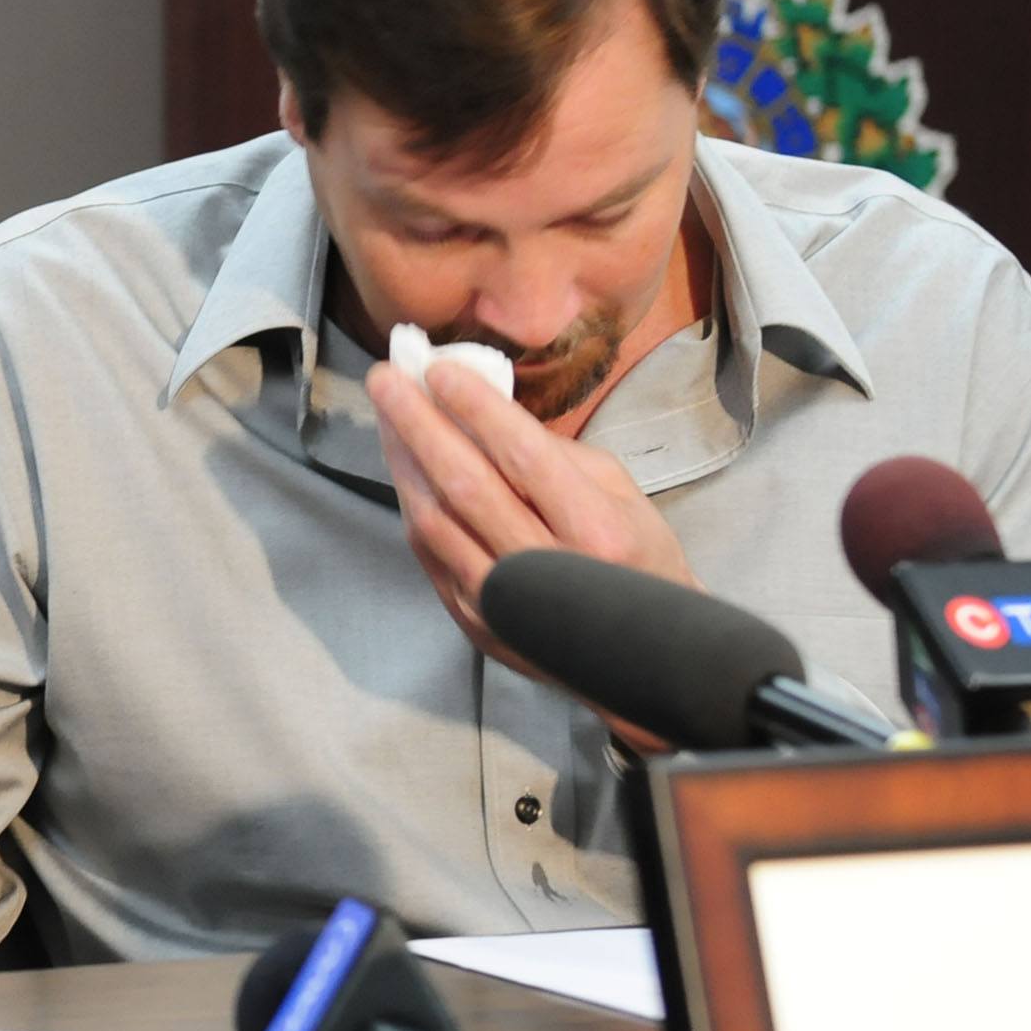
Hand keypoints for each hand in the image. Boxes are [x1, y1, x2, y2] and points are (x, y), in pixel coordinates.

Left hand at [367, 358, 691, 752]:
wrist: (644, 661)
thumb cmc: (639, 560)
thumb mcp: (622, 495)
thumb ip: (555, 455)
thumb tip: (485, 412)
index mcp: (596, 533)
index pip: (523, 457)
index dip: (476, 409)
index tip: (440, 369)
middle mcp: (545, 570)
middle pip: (464, 485)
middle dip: (418, 424)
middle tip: (387, 377)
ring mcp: (502, 604)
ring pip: (432, 520)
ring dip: (402, 459)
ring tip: (387, 412)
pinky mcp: (473, 622)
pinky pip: (427, 551)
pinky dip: (410, 500)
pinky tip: (402, 464)